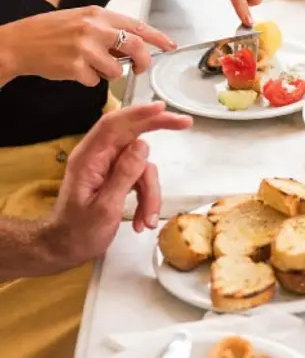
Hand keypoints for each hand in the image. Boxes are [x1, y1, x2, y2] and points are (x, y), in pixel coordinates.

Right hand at [0, 6, 174, 85]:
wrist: (19, 43)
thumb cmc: (51, 33)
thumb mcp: (82, 20)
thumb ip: (108, 29)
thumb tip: (135, 45)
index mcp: (98, 14)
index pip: (137, 26)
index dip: (158, 37)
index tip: (171, 46)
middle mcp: (94, 28)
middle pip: (135, 47)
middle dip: (144, 61)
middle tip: (141, 69)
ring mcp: (85, 48)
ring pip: (117, 70)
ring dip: (109, 73)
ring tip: (91, 66)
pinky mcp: (76, 67)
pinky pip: (96, 81)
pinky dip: (89, 80)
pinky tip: (75, 71)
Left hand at [48, 102, 191, 265]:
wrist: (65, 249)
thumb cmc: (78, 232)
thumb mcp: (104, 207)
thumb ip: (124, 174)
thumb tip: (143, 145)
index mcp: (89, 158)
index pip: (114, 125)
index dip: (139, 113)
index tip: (163, 108)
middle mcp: (99, 157)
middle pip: (132, 133)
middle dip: (158, 128)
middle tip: (185, 123)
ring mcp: (109, 167)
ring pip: (142, 166)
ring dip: (151, 192)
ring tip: (148, 219)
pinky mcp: (117, 178)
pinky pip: (141, 179)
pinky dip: (147, 199)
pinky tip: (143, 220)